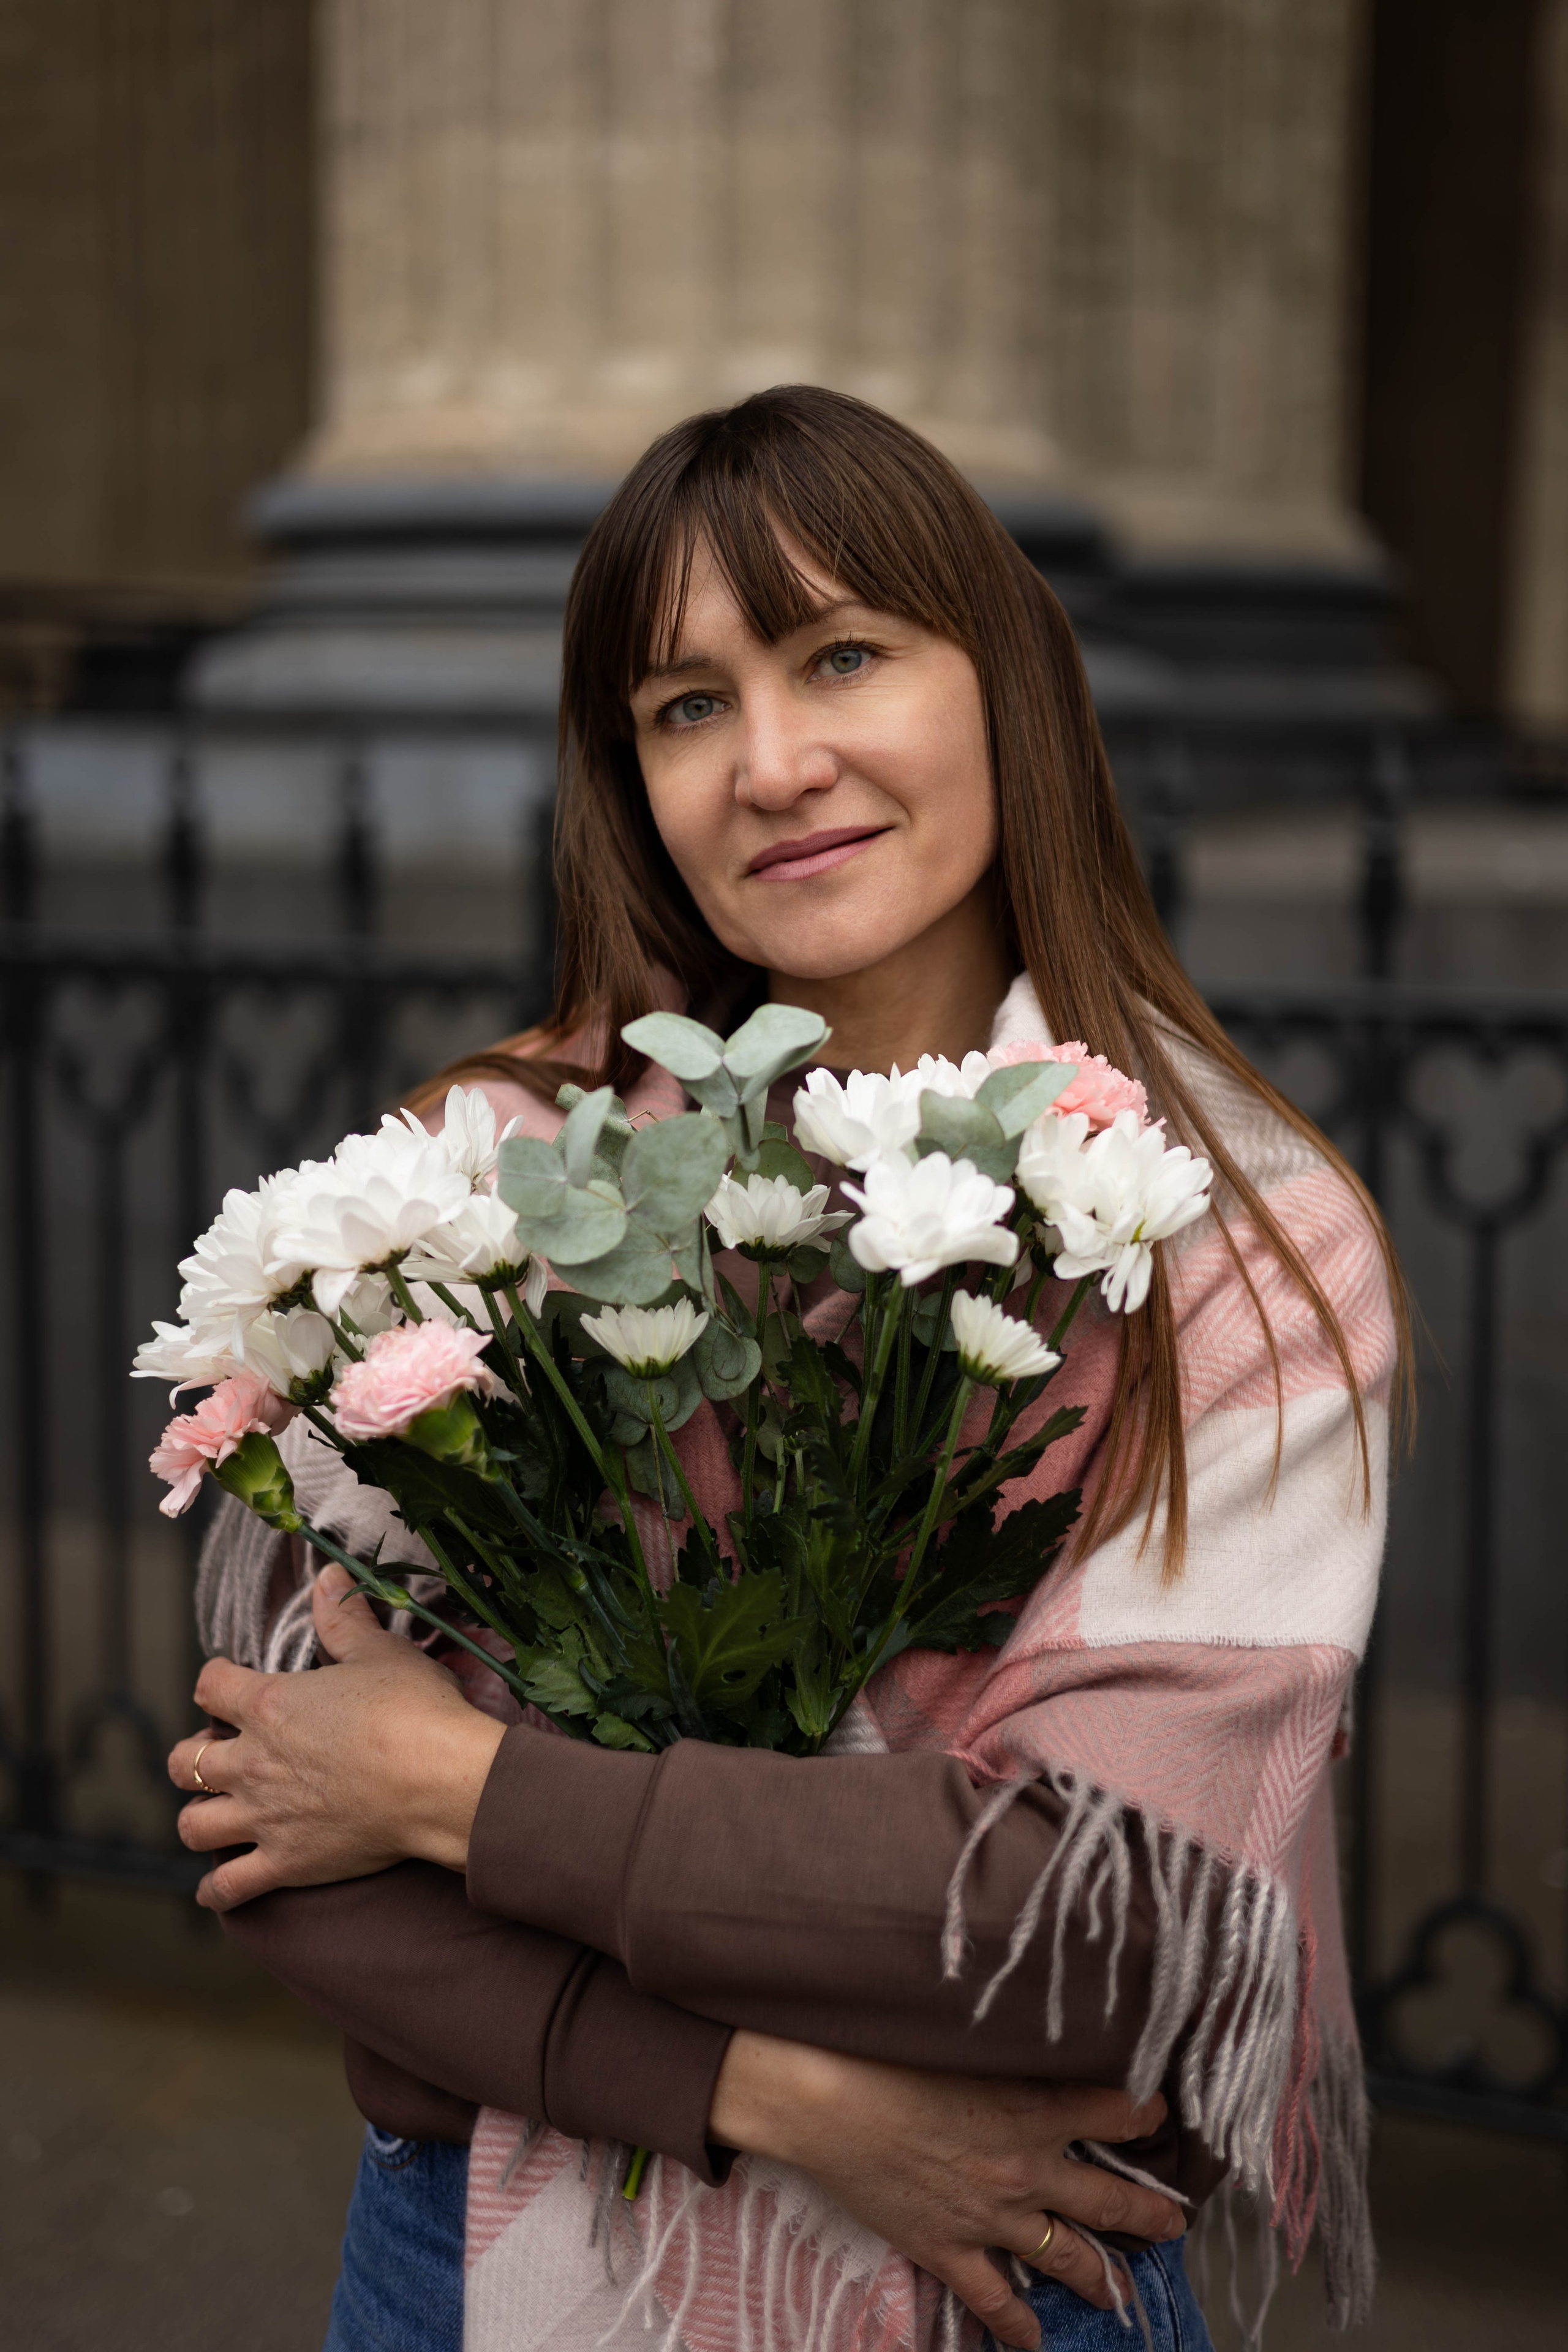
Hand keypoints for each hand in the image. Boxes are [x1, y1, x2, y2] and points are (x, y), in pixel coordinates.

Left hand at [167, 1563, 505, 1910]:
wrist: (441, 1778)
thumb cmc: (414, 1709)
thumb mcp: (380, 1652)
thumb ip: (343, 1617)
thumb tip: (327, 1575)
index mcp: (269, 1704)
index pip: (209, 1685)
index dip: (215, 1679)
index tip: (227, 1681)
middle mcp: (253, 1762)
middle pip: (184, 1761)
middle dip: (193, 1755)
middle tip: (221, 1752)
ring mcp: (265, 1817)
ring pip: (193, 1825)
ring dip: (198, 1816)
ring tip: (217, 1811)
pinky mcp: (286, 1863)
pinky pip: (228, 1888)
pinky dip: (216, 1889)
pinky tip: (218, 1885)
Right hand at [708, 2031, 1183, 2350]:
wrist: (830, 2100)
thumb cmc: (891, 2053)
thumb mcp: (969, 2039)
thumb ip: (1016, 2050)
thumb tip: (1046, 2036)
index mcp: (1033, 2110)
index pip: (1116, 2113)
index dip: (1144, 2114)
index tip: (1159, 2114)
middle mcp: (1024, 2169)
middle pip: (1106, 2200)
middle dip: (1147, 2214)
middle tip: (1174, 2224)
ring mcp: (989, 2218)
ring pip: (1063, 2256)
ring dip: (1099, 2276)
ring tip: (1121, 2290)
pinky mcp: (947, 2249)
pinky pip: (993, 2298)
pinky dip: (1017, 2324)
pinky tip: (1034, 2340)